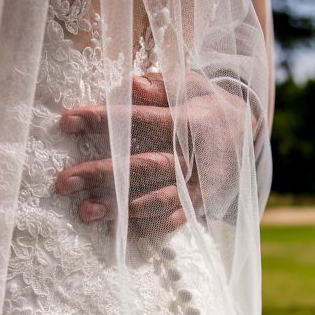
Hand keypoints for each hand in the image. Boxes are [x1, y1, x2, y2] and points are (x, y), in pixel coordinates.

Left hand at [55, 72, 254, 236]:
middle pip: (145, 167)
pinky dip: (144, 228)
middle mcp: (196, 156)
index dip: (104, 121)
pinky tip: (114, 230)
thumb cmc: (209, 104)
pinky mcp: (201, 204)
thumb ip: (161, 85)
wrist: (251, 133)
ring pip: (156, 200)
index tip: (67, 121)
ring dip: (119, 208)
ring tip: (83, 212)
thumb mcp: (193, 84)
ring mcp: (200, 185)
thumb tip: (129, 85)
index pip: (141, 119)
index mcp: (191, 120)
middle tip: (64, 181)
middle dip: (102, 174)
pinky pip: (172, 221)